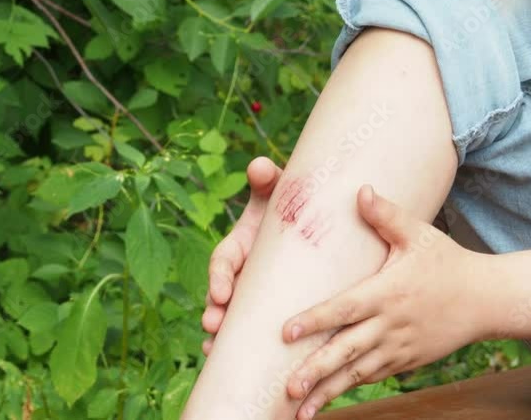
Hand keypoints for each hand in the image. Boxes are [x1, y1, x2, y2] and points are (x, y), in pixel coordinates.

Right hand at [201, 156, 282, 355]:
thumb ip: (269, 181)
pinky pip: (251, 331)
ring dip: (223, 335)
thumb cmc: (294, 207)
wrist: (317, 226)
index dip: (218, 278)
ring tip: (216, 349)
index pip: (223, 262)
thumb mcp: (279, 193)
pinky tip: (241, 365)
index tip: (220, 293)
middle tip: (214, 324)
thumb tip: (260, 165)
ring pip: (232, 318)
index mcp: (242, 247)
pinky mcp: (269, 309)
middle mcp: (242, 274)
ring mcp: (253, 294)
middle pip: (221, 296)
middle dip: (214, 311)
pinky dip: (243, 347)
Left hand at [281, 185, 493, 419]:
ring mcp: (399, 347)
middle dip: (315, 371)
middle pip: (347, 351)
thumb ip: (386, 215)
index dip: (314, 321)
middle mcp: (390, 325)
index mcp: (387, 293)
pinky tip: (325, 400)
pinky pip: (373, 376)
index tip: (285, 332)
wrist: (486, 299)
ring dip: (328, 392)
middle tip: (287, 387)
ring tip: (299, 411)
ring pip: (357, 373)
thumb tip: (360, 189)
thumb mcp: (419, 234)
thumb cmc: (447, 261)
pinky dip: (350, 387)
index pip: (344, 309)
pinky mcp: (407, 361)